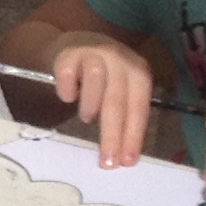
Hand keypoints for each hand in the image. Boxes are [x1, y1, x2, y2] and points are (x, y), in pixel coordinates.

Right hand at [48, 34, 160, 168]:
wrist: (79, 43)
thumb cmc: (104, 76)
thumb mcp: (122, 89)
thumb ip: (125, 114)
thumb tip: (122, 156)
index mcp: (138, 72)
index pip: (138, 107)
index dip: (133, 135)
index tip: (126, 161)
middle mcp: (119, 60)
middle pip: (117, 101)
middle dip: (112, 134)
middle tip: (106, 162)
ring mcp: (93, 54)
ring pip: (95, 82)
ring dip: (91, 107)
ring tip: (88, 118)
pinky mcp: (68, 54)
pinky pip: (67, 74)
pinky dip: (67, 90)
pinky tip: (69, 97)